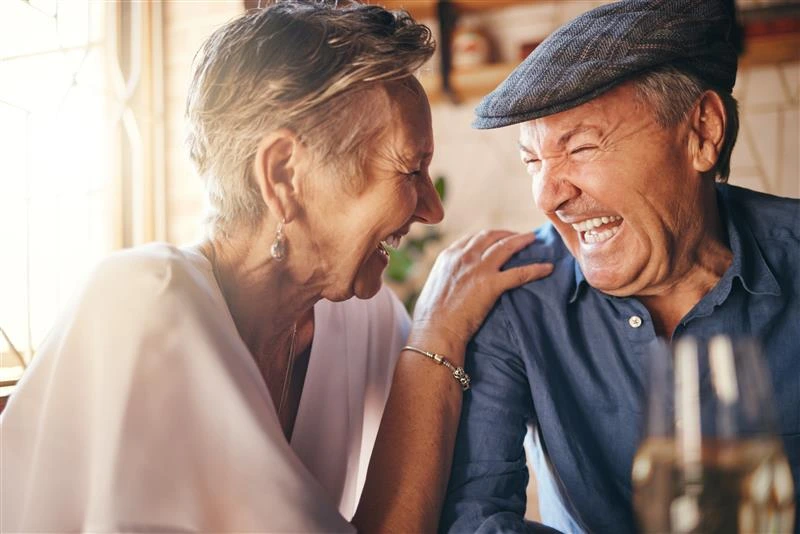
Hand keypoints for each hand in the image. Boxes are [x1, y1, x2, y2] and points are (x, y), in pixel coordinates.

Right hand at [410, 230, 552, 361]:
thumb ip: (447, 276)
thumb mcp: (435, 287)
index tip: (499, 238)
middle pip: (491, 236)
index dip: (489, 236)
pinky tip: (547, 268)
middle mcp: (464, 256)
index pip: (473, 238)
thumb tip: (453, 280)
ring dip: (522, 241)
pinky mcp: (491, 284)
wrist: (435, 331)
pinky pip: (519, 273)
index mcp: (448, 256)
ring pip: (506, 247)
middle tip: (519, 237)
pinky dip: (536, 269)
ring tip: (534, 239)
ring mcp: (478, 269)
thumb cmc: (430, 318)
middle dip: (507, 234)